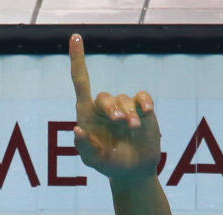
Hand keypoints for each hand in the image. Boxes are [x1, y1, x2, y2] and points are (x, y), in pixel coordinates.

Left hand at [70, 34, 160, 181]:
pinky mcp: (141, 108)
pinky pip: (142, 96)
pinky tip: (147, 113)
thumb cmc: (108, 164)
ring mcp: (123, 107)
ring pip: (124, 100)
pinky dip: (144, 103)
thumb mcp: (94, 160)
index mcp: (86, 115)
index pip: (81, 82)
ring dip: (129, 114)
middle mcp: (103, 108)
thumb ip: (84, 147)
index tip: (75, 37)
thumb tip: (77, 129)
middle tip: (120, 123)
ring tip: (133, 129)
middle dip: (111, 109)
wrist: (133, 169)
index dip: (78, 60)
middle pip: (104, 97)